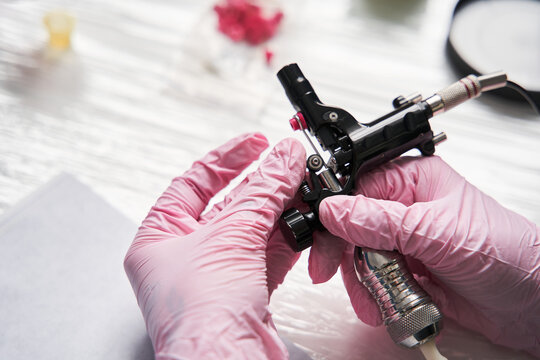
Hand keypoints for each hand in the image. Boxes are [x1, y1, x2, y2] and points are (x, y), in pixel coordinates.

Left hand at [124, 133, 305, 358]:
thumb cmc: (198, 318)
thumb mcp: (229, 237)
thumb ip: (260, 193)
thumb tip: (282, 158)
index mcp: (160, 236)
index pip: (193, 181)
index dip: (226, 158)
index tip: (253, 143)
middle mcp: (186, 254)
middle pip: (229, 203)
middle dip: (261, 183)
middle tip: (287, 162)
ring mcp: (218, 272)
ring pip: (254, 228)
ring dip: (280, 207)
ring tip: (301, 185)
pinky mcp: (246, 290)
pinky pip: (269, 252)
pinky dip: (288, 235)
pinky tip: (303, 219)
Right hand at [309, 155, 539, 355]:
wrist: (531, 304)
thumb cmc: (504, 253)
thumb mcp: (437, 233)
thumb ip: (380, 222)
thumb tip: (334, 210)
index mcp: (414, 180)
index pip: (357, 189)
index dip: (335, 215)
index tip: (323, 242)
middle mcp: (406, 207)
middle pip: (352, 225)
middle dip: (345, 254)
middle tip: (333, 273)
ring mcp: (406, 239)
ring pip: (359, 255)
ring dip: (360, 281)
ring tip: (375, 299)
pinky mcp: (407, 268)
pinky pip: (374, 278)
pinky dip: (373, 294)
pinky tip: (384, 304)